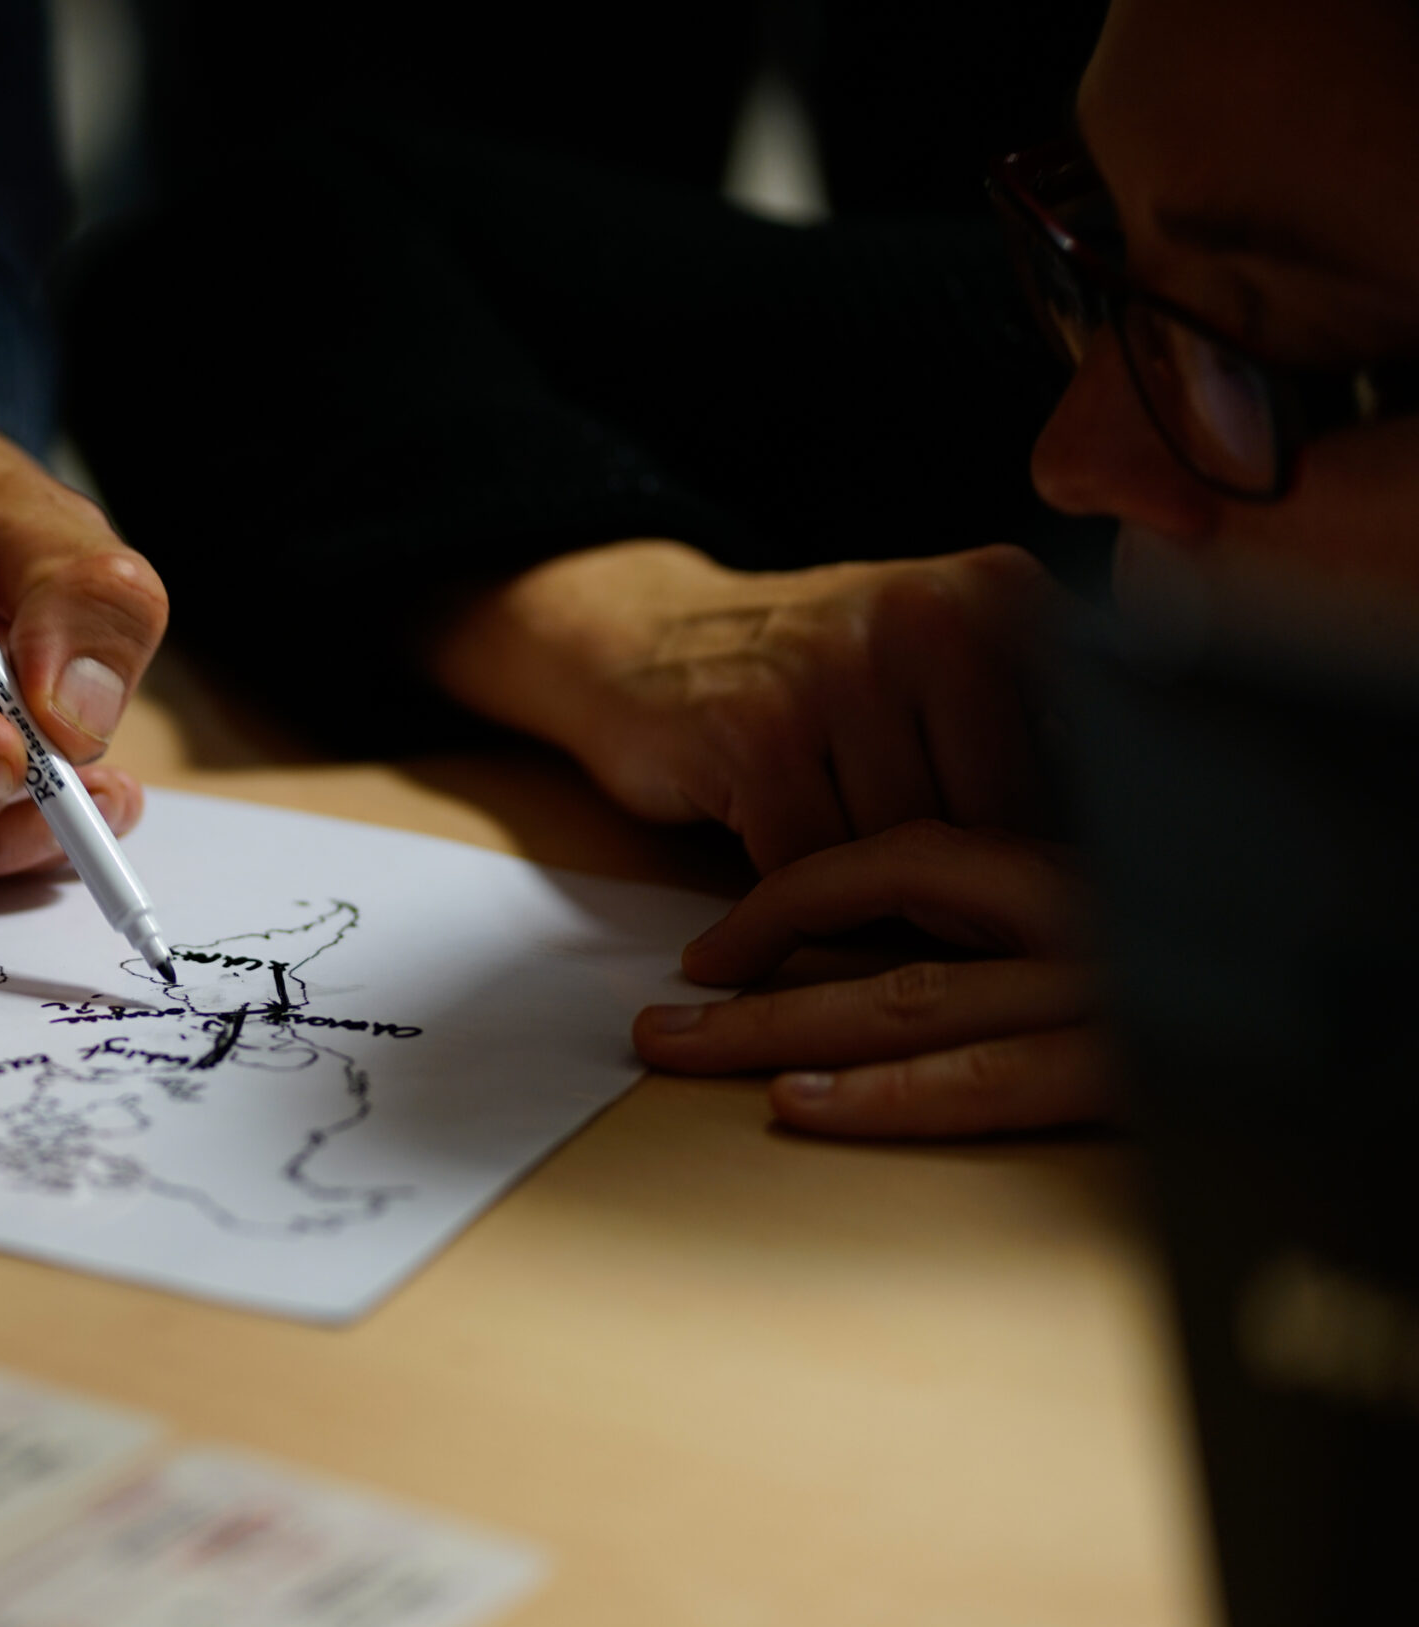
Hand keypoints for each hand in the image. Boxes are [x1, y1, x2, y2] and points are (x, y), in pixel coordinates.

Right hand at [429, 540, 1055, 870]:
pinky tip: (768, 839)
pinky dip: (790, 883)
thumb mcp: (936, 667)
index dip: (1045, 841)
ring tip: (832, 846)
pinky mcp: (755, 733)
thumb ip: (1031, 728)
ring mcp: (837, 668)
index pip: (1075, 767)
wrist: (639, 640)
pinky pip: (813, 866)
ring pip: (901, 851)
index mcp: (996, 595)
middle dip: (950, 873)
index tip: (1016, 869)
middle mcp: (925, 615)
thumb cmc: (806, 682)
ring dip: (863, 883)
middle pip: (989, 819)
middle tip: (906, 877)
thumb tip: (1135, 859)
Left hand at [631, 821, 1117, 1135]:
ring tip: (686, 1052)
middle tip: (655, 1021)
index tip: (711, 955)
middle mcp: (1083, 918)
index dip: (795, 901)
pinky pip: (985, 1080)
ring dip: (785, 1029)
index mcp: (1076, 873)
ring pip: (911, 1001)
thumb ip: (1044, 934)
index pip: (907, 862)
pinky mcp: (1135, 1071)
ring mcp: (1111, 990)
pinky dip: (885, 1094)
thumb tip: (923, 965)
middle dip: (756, 978)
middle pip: (885, 932)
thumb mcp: (1137, 930)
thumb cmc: (1269, 967)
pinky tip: (801, 1103)